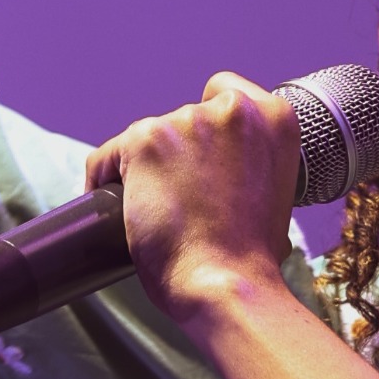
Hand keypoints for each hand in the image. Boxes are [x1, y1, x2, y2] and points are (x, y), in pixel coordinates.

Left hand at [86, 72, 301, 323]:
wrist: (227, 284)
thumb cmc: (251, 256)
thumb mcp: (275, 194)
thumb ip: (253, 164)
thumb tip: (224, 171)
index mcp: (274, 118)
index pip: (224, 94)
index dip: (206, 132)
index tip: (201, 162)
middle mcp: (233, 110)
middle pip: (182, 120)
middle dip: (176, 156)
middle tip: (179, 201)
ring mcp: (187, 121)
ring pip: (145, 140)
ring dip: (144, 172)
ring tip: (155, 216)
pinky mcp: (145, 140)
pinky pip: (106, 158)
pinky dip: (103, 181)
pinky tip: (116, 210)